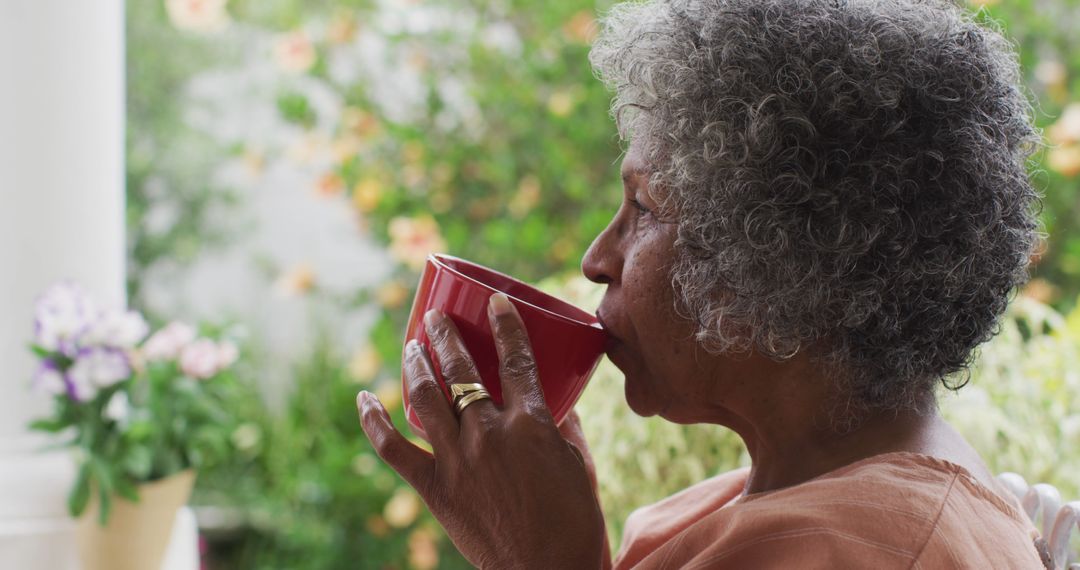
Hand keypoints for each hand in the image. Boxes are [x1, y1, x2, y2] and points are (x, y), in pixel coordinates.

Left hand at [357, 293, 606, 568]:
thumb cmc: (576, 523)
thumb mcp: (579, 465)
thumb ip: (564, 428)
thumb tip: (554, 403)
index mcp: (531, 423)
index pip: (516, 358)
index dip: (505, 324)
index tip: (496, 301)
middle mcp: (489, 433)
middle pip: (460, 369)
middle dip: (445, 334)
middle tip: (436, 316)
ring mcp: (458, 460)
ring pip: (424, 396)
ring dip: (414, 363)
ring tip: (411, 344)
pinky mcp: (435, 488)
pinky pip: (392, 449)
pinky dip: (372, 421)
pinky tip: (363, 398)